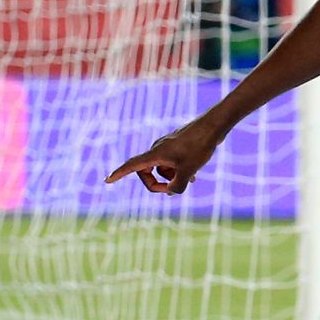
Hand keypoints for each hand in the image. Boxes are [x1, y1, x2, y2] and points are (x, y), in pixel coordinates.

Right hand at [105, 123, 219, 194]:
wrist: (213, 126)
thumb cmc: (199, 146)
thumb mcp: (187, 171)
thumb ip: (177, 186)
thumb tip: (171, 192)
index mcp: (155, 154)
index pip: (132, 166)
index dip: (119, 174)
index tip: (107, 180)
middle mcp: (158, 150)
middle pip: (146, 172)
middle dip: (156, 184)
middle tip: (171, 190)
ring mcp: (167, 147)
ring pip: (162, 169)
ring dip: (172, 177)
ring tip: (190, 178)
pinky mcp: (177, 146)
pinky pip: (171, 163)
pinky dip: (178, 171)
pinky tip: (193, 175)